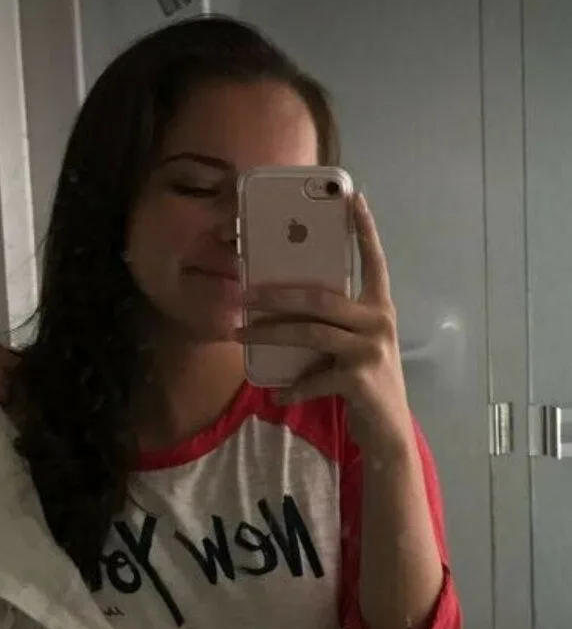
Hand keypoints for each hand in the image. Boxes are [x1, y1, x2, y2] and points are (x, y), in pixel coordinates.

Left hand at [234, 194, 413, 457]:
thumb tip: (288, 306)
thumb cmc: (366, 382)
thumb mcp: (357, 346)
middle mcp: (378, 322)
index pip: (374, 261)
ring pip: (310, 332)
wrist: (388, 431)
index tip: (354, 197)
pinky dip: (292, 388)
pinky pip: (313, 378)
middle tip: (243, 294)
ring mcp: (370, 350)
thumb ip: (337, 325)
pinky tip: (277, 395)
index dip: (365, 230)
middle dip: (277, 295)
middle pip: (320, 297)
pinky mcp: (358, 379)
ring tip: (240, 333)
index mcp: (379, 308)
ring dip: (270, 333)